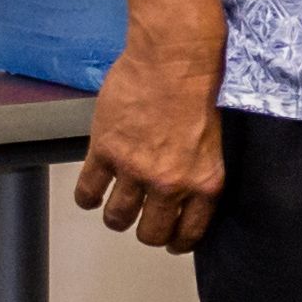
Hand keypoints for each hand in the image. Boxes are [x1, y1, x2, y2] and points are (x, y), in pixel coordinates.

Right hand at [74, 22, 225, 253]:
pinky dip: (87, 197)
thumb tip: (185, 193)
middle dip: (145, 233)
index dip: (177, 241)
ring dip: (115, 218)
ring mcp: (134, 169)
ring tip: (116, 209)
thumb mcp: (214, 140)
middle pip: (150, 232)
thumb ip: (199, 170)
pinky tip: (91, 193)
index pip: (189, 231)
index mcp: (205, 181)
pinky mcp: (104, 152)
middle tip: (141, 223)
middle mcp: (170, 182)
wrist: (175, 60)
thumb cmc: (200, 89)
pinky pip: (88, 191)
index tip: (172, 241)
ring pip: (117, 217)